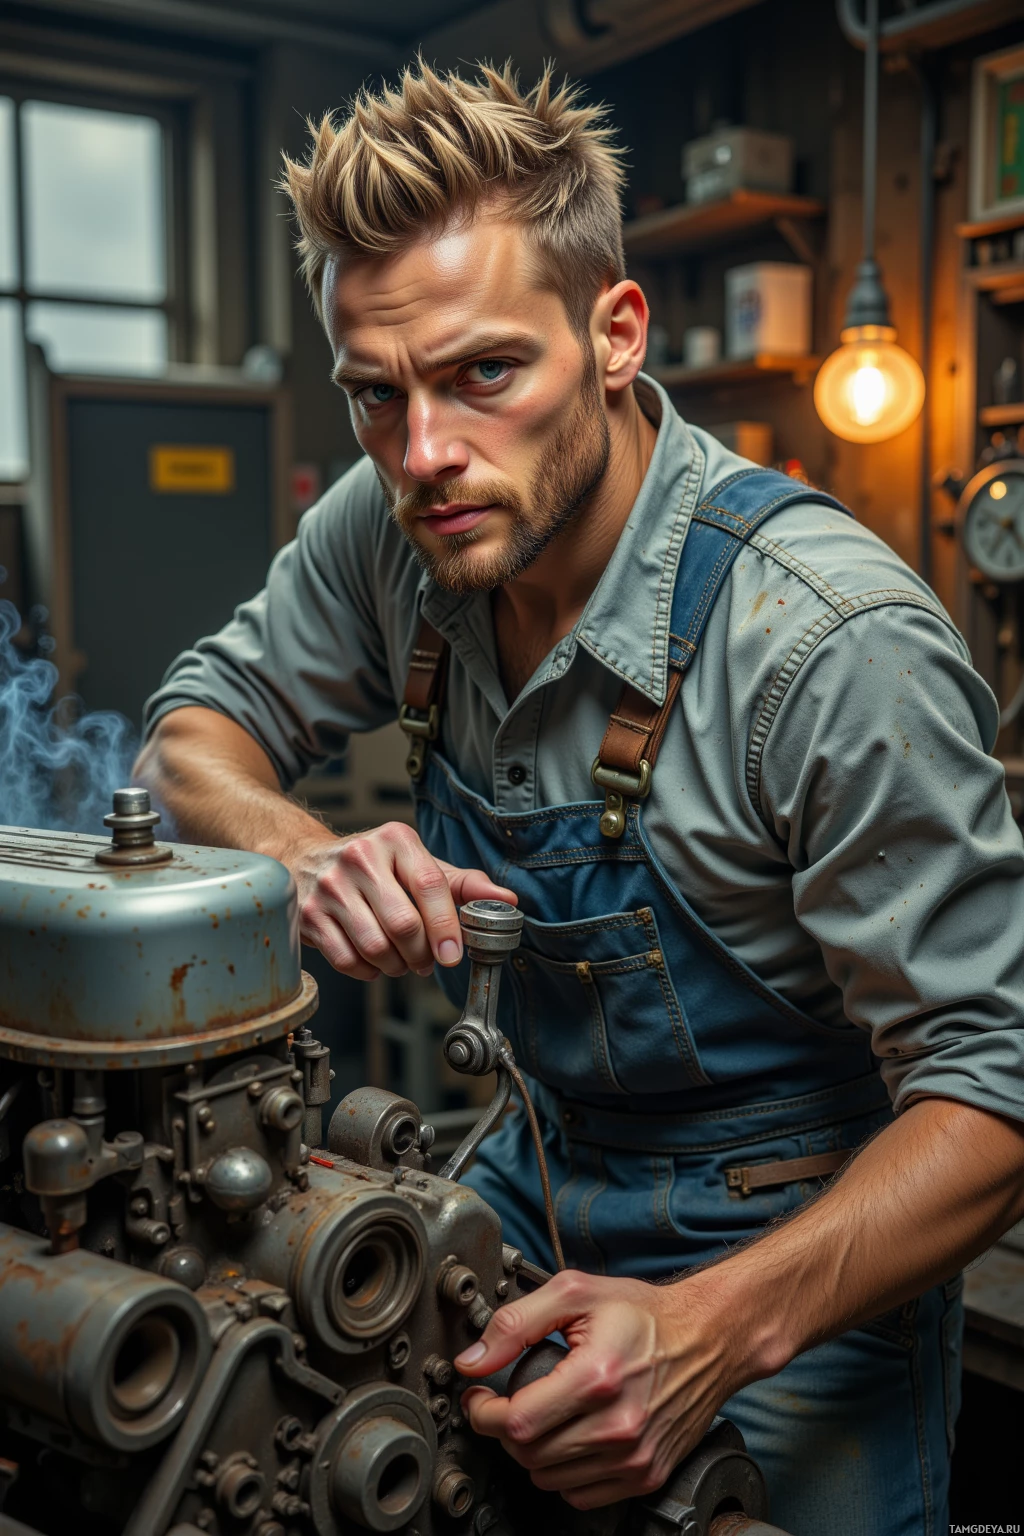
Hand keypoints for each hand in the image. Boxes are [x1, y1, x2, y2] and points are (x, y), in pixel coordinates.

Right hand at [293, 821, 516, 979]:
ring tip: (401, 961)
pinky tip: (372, 961)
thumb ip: (464, 885)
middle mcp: (360, 857)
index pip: (430, 885)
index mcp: (396, 840)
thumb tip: (508, 901)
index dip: (446, 926)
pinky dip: (367, 971)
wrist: (307, 858)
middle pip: (404, 924)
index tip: (453, 954)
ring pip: (376, 947)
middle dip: (422, 954)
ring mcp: (330, 886)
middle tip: (426, 961)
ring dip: (396, 966)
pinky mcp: (309, 914)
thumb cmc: (375, 867)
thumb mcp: (419, 865)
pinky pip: (347, 960)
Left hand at [454, 1269, 740, 1510]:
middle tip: (507, 1403)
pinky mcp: (646, 1474)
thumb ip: (516, 1323)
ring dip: (532, 1451)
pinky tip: (570, 1438)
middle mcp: (618, 1425)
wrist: (707, 1338)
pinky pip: (580, 1495)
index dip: (484, 1412)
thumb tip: (473, 1360)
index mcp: (597, 1377)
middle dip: (505, 1429)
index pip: (516, 1422)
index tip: (480, 1399)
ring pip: (549, 1479)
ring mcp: (634, 1456)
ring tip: (542, 1416)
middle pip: (528, 1454)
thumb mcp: (575, 1294)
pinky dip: (563, 1472)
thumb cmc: (644, 1314)